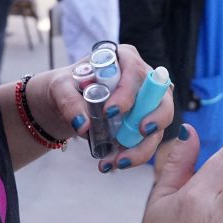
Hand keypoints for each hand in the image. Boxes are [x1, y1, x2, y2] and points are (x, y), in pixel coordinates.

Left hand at [30, 44, 173, 170]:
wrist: (67, 103)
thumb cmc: (67, 86)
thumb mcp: (60, 89)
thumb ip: (69, 102)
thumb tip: (83, 125)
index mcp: (124, 59)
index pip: (135, 72)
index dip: (128, 92)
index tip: (110, 112)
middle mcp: (143, 79)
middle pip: (162, 97)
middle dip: (155, 118)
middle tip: (141, 132)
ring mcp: (147, 102)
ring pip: (160, 124)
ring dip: (143, 146)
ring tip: (119, 161)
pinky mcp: (145, 123)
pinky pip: (148, 141)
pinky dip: (134, 155)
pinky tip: (114, 164)